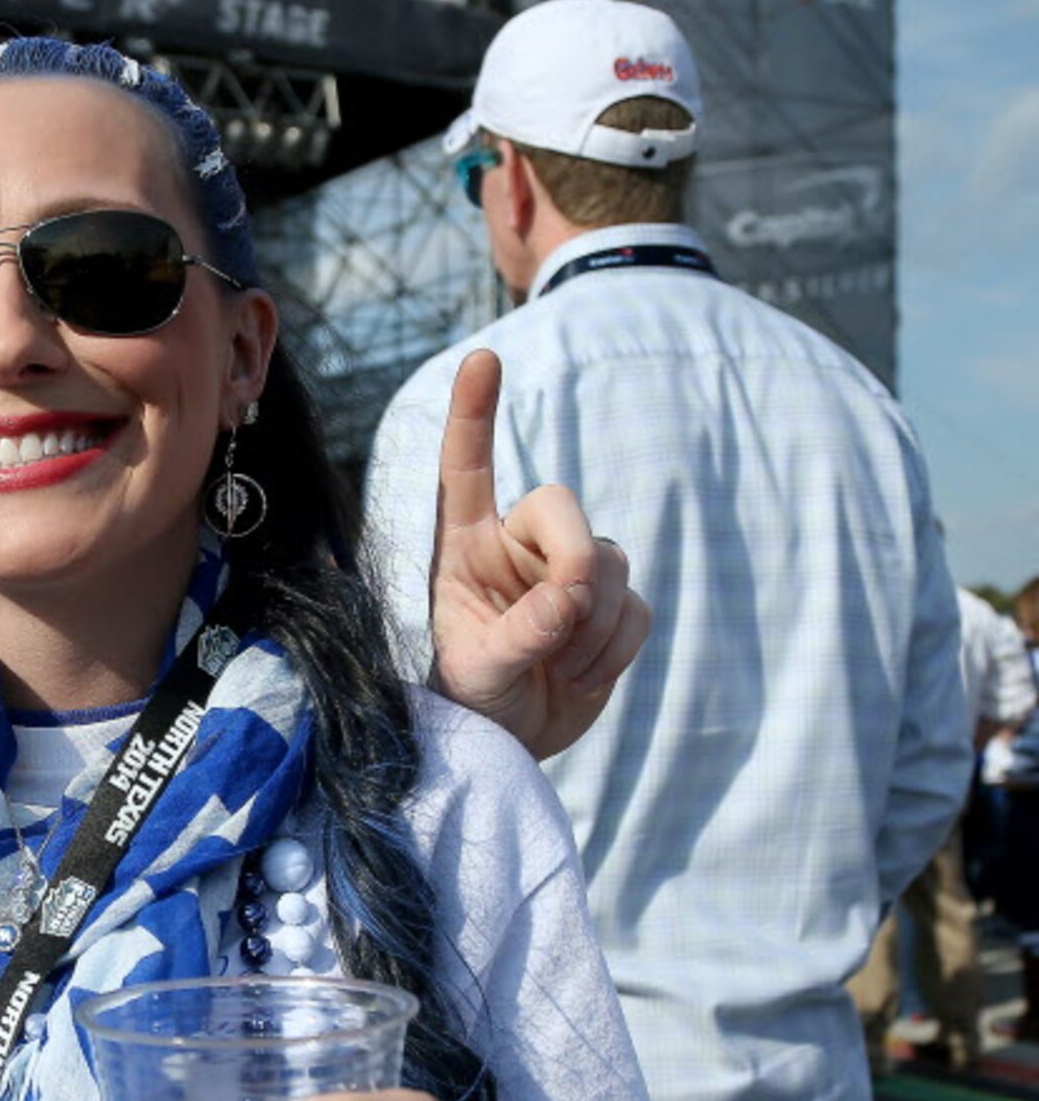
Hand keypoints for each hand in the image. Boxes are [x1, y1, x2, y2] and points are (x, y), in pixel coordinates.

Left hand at [423, 350, 650, 759]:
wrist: (508, 741)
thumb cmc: (469, 700)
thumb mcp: (475, 671)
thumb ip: (518, 631)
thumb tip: (573, 594)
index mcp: (463, 547)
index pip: (467, 469)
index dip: (473, 415)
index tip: (482, 359)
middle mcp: (517, 546)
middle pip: (564, 509)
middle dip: (574, 564)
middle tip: (561, 622)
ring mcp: (568, 572)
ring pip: (611, 563)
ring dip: (593, 626)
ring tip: (556, 668)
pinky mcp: (612, 605)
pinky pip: (637, 610)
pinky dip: (615, 649)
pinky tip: (580, 676)